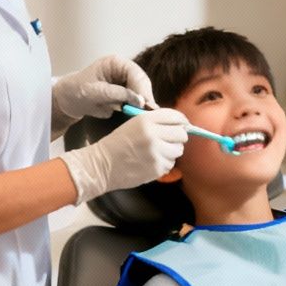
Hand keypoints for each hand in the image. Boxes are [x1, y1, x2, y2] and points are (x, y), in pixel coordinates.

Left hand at [52, 55, 155, 128]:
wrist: (67, 102)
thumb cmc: (76, 91)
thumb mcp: (95, 92)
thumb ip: (118, 94)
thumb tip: (140, 100)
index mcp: (115, 63)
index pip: (135, 73)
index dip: (141, 88)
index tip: (144, 104)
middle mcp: (123, 71)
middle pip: (142, 82)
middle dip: (145, 97)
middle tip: (148, 112)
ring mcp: (125, 83)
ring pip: (142, 92)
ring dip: (143, 104)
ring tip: (144, 115)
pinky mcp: (125, 95)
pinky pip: (137, 101)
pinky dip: (138, 108)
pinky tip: (138, 115)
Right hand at [59, 107, 189, 203]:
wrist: (102, 165)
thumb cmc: (117, 144)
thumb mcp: (134, 125)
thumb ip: (155, 123)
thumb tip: (181, 125)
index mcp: (145, 120)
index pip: (175, 116)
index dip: (182, 121)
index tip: (183, 124)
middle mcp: (153, 135)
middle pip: (181, 134)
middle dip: (178, 137)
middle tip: (170, 140)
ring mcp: (156, 153)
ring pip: (178, 150)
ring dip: (171, 151)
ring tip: (157, 152)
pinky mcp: (156, 168)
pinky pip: (171, 164)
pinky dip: (164, 163)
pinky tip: (152, 162)